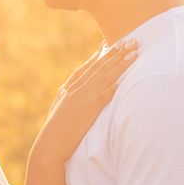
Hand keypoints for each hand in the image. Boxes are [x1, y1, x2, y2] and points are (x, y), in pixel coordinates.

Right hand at [32, 39, 137, 162]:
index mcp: (67, 89)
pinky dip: (115, 84)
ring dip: (121, 63)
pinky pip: (105, 93)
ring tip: (134, 52)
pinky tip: (125, 76)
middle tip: (129, 40)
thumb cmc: (55, 131)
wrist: (49, 144)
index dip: (99, 55)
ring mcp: (82, 97)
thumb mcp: (60, 110)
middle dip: (115, 52)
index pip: (86, 67)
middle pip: (98, 67)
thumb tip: (73, 92)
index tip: (108, 44)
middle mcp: (75, 89)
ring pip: (105, 75)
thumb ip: (68, 98)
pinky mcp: (89, 108)